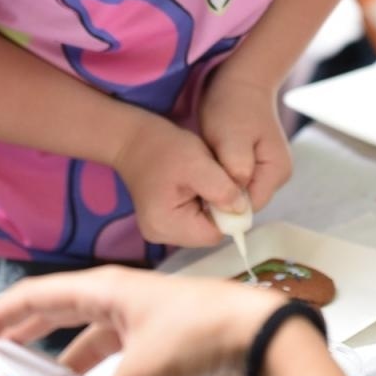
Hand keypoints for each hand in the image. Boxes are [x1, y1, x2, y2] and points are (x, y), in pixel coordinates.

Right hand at [0, 266, 287, 375]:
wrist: (259, 332)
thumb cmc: (202, 331)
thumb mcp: (145, 373)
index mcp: (104, 289)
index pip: (34, 296)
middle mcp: (117, 298)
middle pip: (56, 313)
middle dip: (22, 337)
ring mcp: (138, 319)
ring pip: (86, 340)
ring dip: (61, 364)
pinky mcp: (158, 342)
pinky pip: (112, 359)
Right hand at [110, 114, 241, 247]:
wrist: (133, 140)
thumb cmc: (165, 148)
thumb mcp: (198, 164)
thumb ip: (223, 190)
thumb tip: (242, 210)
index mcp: (167, 226)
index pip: (214, 233)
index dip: (228, 213)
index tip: (228, 187)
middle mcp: (160, 235)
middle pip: (208, 233)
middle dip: (218, 209)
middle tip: (214, 180)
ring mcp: (159, 230)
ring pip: (202, 226)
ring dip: (210, 205)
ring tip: (203, 180)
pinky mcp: (162, 222)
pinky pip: (193, 220)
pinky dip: (200, 204)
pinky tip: (195, 185)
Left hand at [198, 73, 292, 210]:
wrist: (241, 81)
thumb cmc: (234, 106)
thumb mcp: (230, 137)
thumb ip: (236, 170)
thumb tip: (235, 202)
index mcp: (277, 172)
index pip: (249, 208)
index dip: (224, 206)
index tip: (201, 191)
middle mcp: (277, 176)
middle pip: (245, 203)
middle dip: (221, 195)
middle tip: (201, 175)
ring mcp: (268, 171)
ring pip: (239, 193)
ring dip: (220, 185)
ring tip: (205, 165)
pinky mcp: (256, 165)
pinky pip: (237, 182)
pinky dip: (222, 176)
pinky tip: (211, 162)